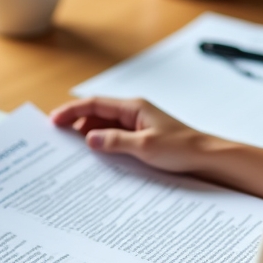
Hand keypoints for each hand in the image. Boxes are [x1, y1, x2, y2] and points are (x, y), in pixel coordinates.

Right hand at [50, 96, 206, 173]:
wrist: (208, 157)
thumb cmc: (182, 148)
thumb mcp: (145, 146)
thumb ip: (114, 142)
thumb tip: (88, 139)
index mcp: (133, 107)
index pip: (95, 104)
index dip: (72, 111)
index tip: (54, 120)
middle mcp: (134, 112)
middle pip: (97, 114)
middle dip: (77, 124)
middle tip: (57, 138)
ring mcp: (138, 125)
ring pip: (106, 127)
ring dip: (90, 136)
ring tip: (73, 150)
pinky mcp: (143, 138)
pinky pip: (117, 137)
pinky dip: (104, 144)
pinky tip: (98, 157)